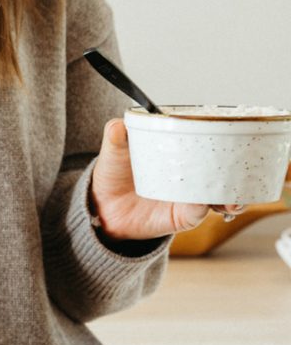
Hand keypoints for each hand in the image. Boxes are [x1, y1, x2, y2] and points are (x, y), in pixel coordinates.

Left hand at [89, 119, 241, 241]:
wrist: (101, 207)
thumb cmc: (114, 173)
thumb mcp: (114, 151)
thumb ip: (116, 137)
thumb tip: (117, 125)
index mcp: (180, 153)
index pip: (209, 145)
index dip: (227, 143)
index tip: (239, 138)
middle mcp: (190, 175)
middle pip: (223, 173)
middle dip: (239, 173)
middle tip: (243, 172)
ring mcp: (187, 197)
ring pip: (218, 196)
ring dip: (230, 197)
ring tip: (232, 199)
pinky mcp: (179, 218)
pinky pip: (196, 213)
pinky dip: (200, 208)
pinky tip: (202, 203)